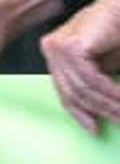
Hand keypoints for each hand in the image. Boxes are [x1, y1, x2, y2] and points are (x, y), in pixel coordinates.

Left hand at [40, 0, 119, 133]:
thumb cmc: (118, 33)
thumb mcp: (102, 65)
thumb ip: (96, 84)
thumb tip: (96, 114)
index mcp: (55, 52)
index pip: (64, 89)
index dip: (80, 113)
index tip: (95, 130)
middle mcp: (51, 48)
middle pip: (72, 92)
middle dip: (100, 112)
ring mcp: (57, 47)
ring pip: (83, 90)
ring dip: (110, 106)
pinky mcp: (71, 47)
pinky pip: (92, 81)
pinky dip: (112, 94)